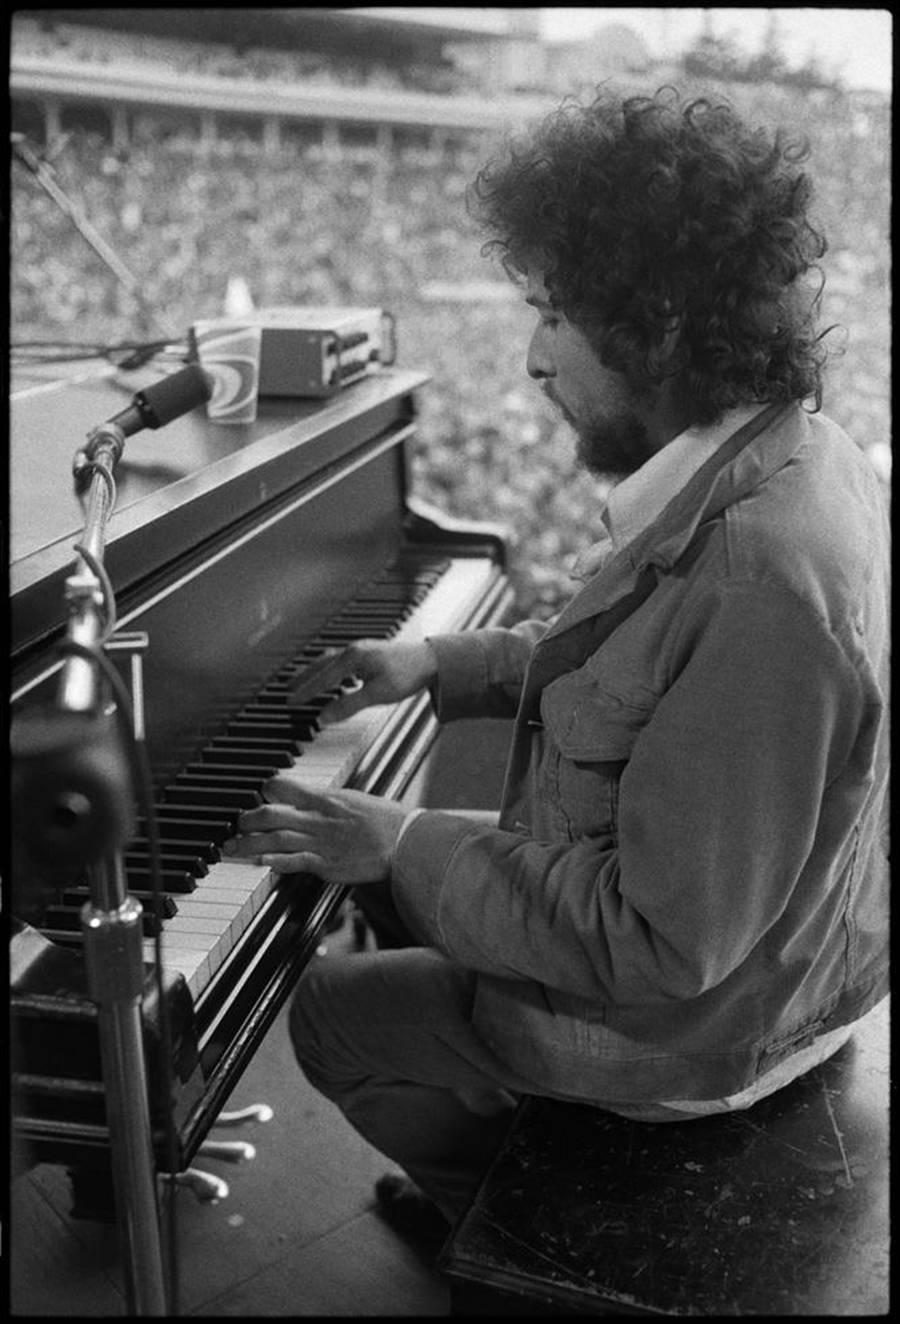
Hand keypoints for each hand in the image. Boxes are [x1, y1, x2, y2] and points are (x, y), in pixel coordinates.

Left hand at [222, 776, 408, 882]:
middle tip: (236, 825)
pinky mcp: (327, 864)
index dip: (266, 790)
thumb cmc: (387, 821)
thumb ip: (331, 801)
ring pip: (276, 839)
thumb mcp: (356, 800)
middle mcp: (319, 818)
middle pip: (272, 814)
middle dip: (248, 820)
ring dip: (250, 843)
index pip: (285, 787)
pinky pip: (294, 861)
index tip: (257, 796)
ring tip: (233, 848)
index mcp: (327, 798)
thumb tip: (315, 799)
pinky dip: (274, 861)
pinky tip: (260, 861)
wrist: (406, 842)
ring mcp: (321, 842)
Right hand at [286, 638, 437, 724]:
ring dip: (315, 673)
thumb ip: (348, 705)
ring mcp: (361, 649)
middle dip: (303, 679)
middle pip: (320, 666)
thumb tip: (324, 717)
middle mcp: (354, 650)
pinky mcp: (369, 652)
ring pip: (330, 661)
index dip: (305, 692)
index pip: (322, 678)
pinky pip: (342, 660)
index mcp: (352, 658)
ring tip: (303, 683)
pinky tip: (336, 679)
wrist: (431, 660)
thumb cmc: (407, 674)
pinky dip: (331, 669)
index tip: (290, 702)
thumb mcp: (377, 694)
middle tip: (287, 692)